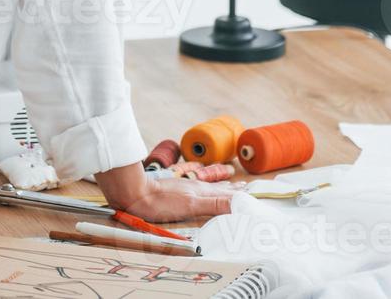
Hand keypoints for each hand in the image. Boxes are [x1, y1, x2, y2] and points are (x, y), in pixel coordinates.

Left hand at [112, 174, 239, 222]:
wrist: (135, 193)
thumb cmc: (162, 202)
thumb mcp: (192, 205)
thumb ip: (216, 204)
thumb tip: (242, 202)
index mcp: (203, 191)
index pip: (228, 193)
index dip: (241, 195)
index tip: (255, 193)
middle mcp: (196, 187)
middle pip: (220, 189)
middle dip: (234, 190)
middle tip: (247, 187)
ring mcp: (186, 188)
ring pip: (209, 188)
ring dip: (222, 189)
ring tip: (231, 186)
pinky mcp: (175, 191)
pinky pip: (198, 190)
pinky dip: (207, 191)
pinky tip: (203, 190)